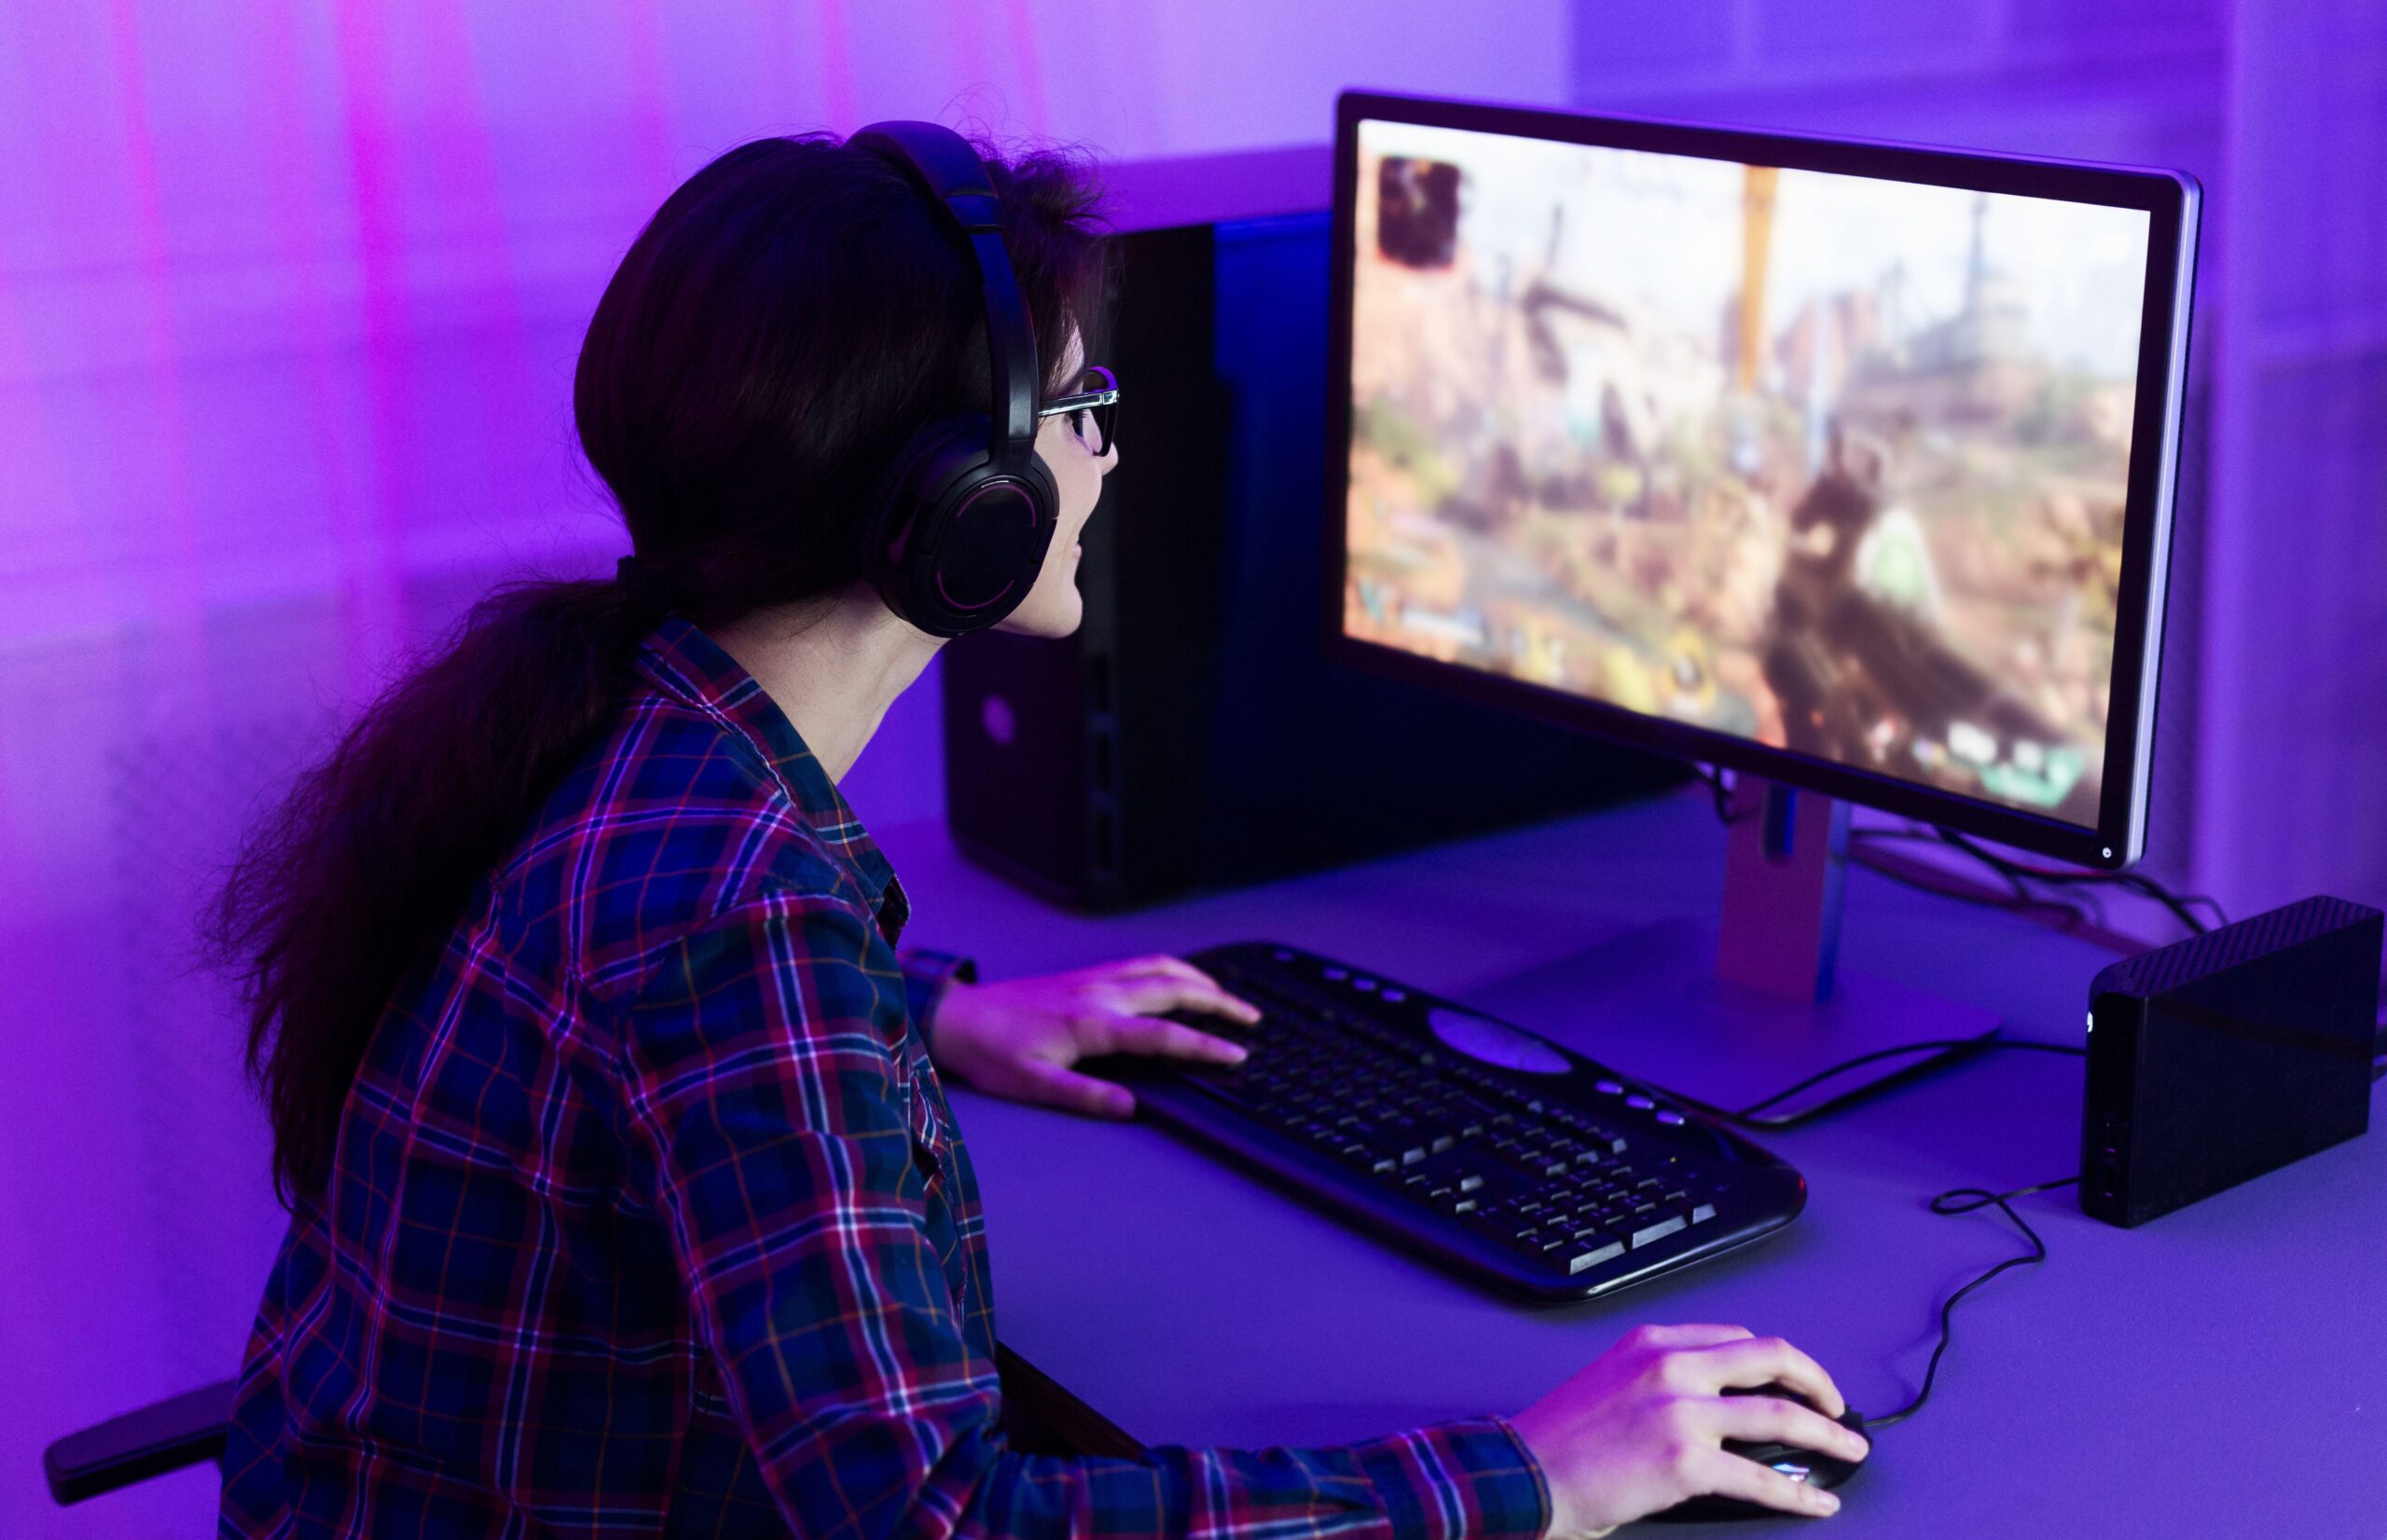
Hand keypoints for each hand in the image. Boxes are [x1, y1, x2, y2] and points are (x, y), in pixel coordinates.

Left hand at [927, 954, 1257, 1117]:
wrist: (959, 1017)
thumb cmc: (993, 1052)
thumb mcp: (1034, 1086)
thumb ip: (1085, 1097)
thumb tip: (1131, 1107)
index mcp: (1093, 1024)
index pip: (1163, 1035)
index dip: (1204, 1045)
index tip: (1236, 1054)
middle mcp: (1100, 994)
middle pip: (1175, 988)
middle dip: (1219, 1001)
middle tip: (1251, 1018)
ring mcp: (1094, 980)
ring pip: (1160, 968)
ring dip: (1200, 978)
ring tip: (1228, 994)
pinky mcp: (1085, 976)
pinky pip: (1141, 963)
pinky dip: (1172, 967)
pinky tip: (1179, 977)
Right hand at [1509, 1324, 1867, 1536]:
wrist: (1522, 1475)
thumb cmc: (1559, 1439)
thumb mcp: (1611, 1380)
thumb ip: (1662, 1379)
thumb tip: (1721, 1404)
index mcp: (1653, 1343)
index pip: (1737, 1338)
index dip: (1778, 1360)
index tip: (1795, 1379)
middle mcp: (1672, 1366)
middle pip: (1771, 1358)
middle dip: (1817, 1381)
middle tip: (1837, 1406)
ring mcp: (1682, 1412)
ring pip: (1780, 1414)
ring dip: (1827, 1433)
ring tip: (1849, 1449)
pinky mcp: (1686, 1461)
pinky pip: (1762, 1478)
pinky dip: (1799, 1493)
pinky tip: (1818, 1501)